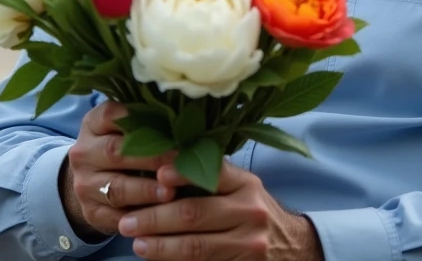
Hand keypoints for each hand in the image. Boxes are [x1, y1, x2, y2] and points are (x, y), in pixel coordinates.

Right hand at [61, 101, 175, 239]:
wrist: (93, 185)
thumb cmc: (123, 150)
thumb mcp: (126, 130)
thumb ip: (147, 122)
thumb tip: (185, 119)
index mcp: (92, 126)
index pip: (108, 115)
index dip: (136, 118)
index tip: (166, 123)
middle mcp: (83, 153)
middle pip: (115, 151)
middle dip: (150, 157)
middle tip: (179, 161)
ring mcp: (85, 185)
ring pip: (116, 188)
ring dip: (145, 190)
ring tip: (170, 192)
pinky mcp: (92, 213)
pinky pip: (117, 217)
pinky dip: (140, 218)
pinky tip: (161, 216)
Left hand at [117, 160, 323, 260]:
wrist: (293, 248)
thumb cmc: (254, 213)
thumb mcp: (241, 189)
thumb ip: (211, 179)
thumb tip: (160, 170)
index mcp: (245, 184)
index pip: (210, 173)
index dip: (181, 173)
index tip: (156, 173)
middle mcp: (250, 210)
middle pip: (194, 213)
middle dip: (155, 217)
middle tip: (127, 221)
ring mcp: (249, 242)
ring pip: (195, 246)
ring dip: (160, 246)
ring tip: (136, 244)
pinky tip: (158, 260)